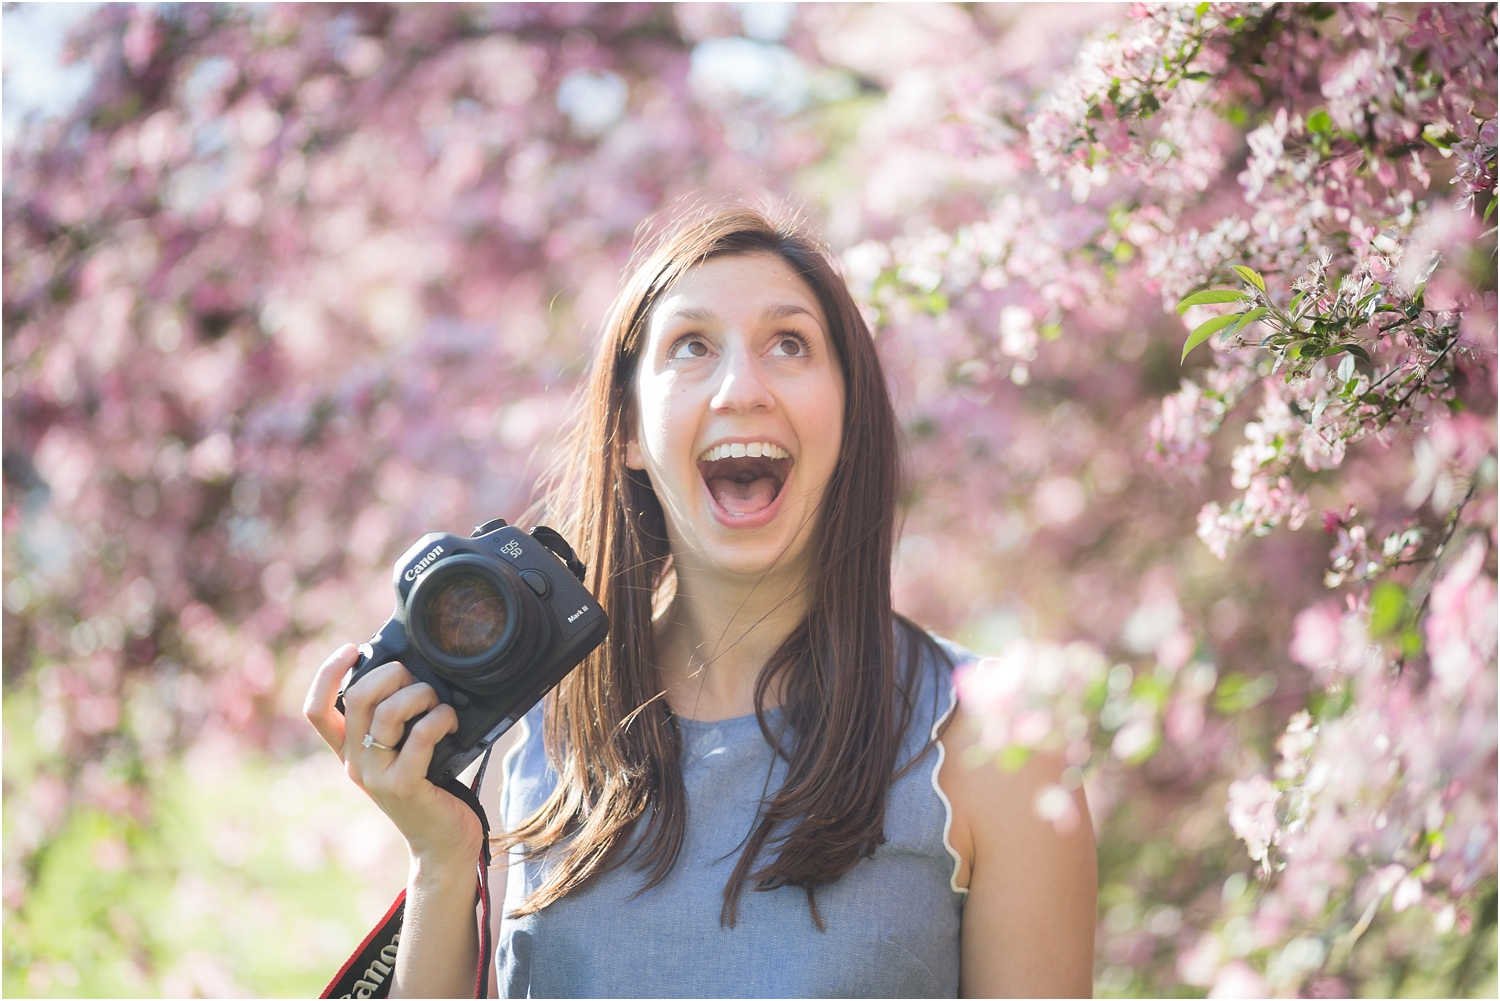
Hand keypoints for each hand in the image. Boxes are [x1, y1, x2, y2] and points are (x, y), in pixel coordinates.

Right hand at [304, 644, 482, 870]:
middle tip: (417, 680)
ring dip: (421, 695)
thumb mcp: (402, 753)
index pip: (316, 710)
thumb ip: (396, 723)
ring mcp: (377, 776)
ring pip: (388, 712)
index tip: (352, 649)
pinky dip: (440, 719)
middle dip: (391, 674)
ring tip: (439, 704)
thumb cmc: (430, 790)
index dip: (327, 673)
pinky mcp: (404, 786)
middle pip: (356, 698)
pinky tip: (450, 722)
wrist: (442, 845)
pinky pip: (420, 736)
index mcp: (350, 751)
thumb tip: (411, 674)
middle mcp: (355, 763)